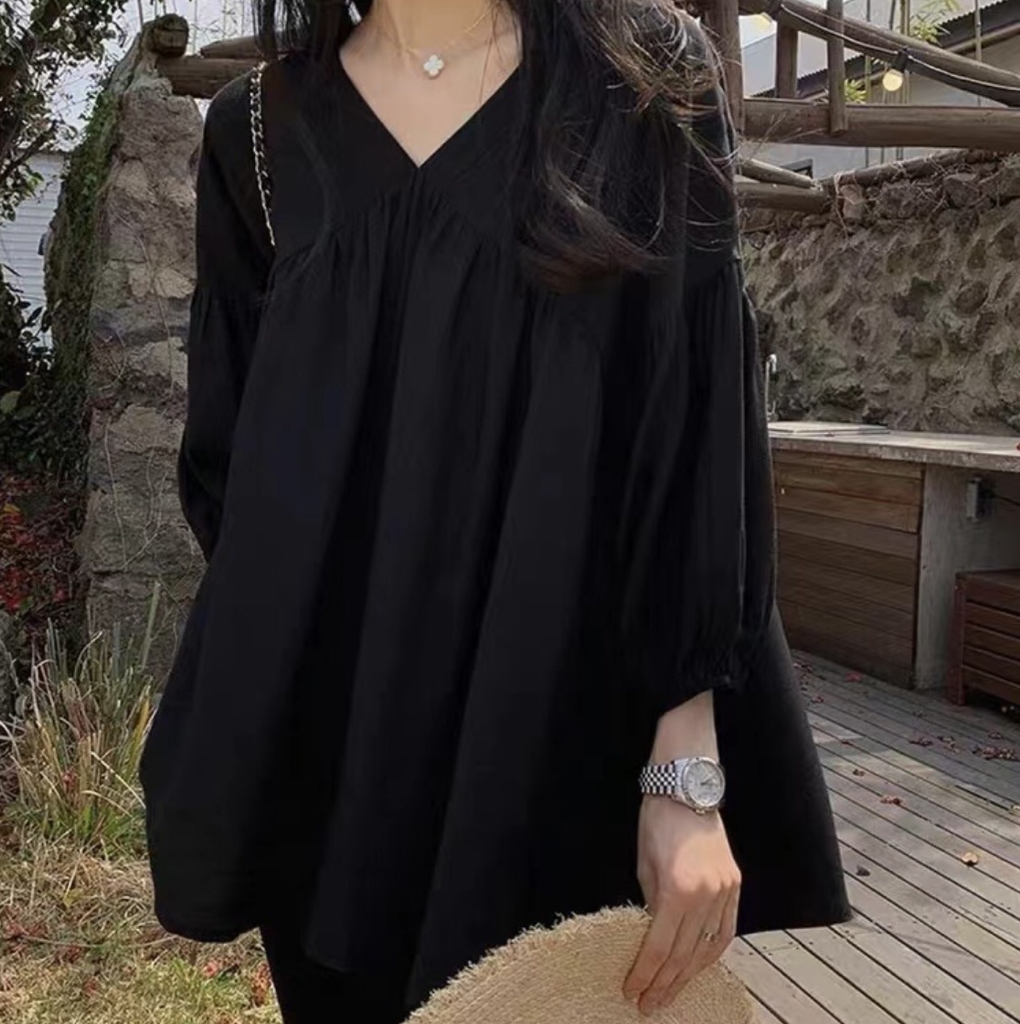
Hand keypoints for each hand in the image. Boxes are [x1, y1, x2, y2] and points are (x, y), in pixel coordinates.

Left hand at [623, 796, 740, 1015]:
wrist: (686, 789)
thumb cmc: (657, 821)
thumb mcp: (643, 865)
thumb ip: (650, 904)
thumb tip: (651, 936)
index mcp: (677, 890)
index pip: (659, 946)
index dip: (645, 974)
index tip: (632, 992)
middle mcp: (706, 895)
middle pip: (683, 954)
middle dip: (663, 983)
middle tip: (647, 1005)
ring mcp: (725, 891)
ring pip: (707, 948)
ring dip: (687, 976)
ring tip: (669, 995)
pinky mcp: (734, 885)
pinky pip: (724, 931)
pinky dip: (710, 954)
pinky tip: (697, 969)